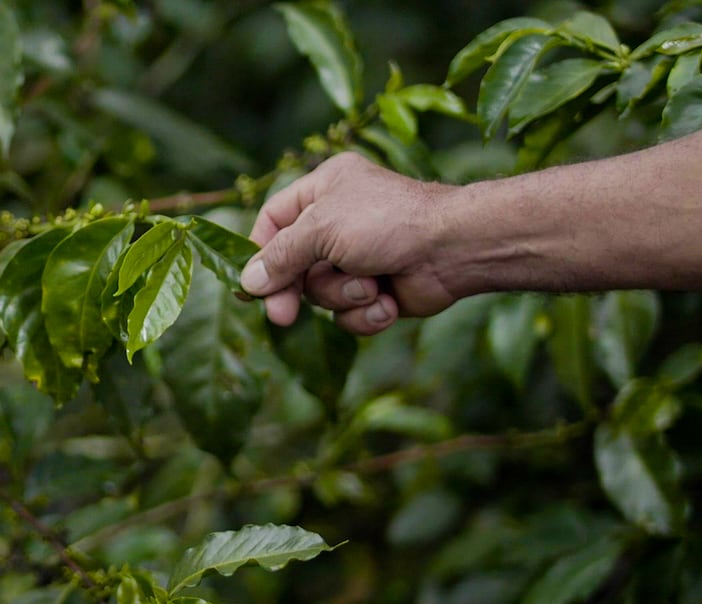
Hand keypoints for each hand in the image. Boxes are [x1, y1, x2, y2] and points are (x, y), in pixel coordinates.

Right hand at [241, 152, 461, 334]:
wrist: (454, 249)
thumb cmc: (387, 222)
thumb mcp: (321, 229)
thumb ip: (281, 256)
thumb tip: (248, 282)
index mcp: (324, 189)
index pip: (273, 221)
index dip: (259, 253)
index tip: (250, 285)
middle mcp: (338, 221)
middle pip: (293, 265)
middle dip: (295, 290)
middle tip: (283, 316)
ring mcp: (358, 257)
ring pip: (322, 293)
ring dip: (343, 296)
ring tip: (370, 285)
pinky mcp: (377, 289)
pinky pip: (350, 313)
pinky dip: (367, 312)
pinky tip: (387, 301)